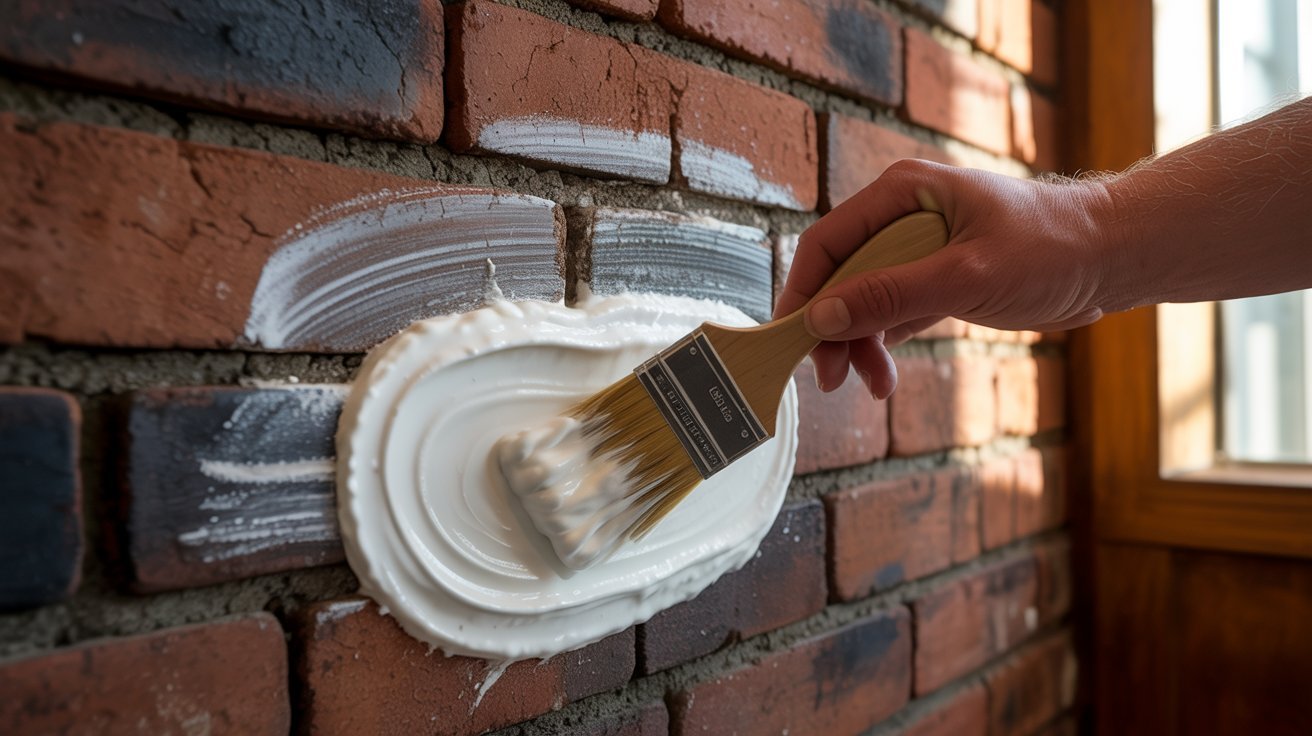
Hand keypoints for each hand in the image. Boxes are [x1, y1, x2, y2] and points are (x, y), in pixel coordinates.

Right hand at [774, 159, 1115, 396]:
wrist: (1111, 257)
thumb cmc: (1051, 249)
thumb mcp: (967, 276)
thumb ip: (892, 295)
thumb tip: (823, 317)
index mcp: (902, 193)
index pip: (828, 242)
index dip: (803, 292)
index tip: (790, 340)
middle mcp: (901, 216)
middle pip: (840, 276)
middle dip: (832, 330)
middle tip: (829, 379)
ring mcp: (915, 248)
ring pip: (861, 301)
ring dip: (858, 345)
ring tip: (872, 386)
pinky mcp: (932, 277)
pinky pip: (888, 313)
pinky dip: (881, 345)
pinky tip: (883, 376)